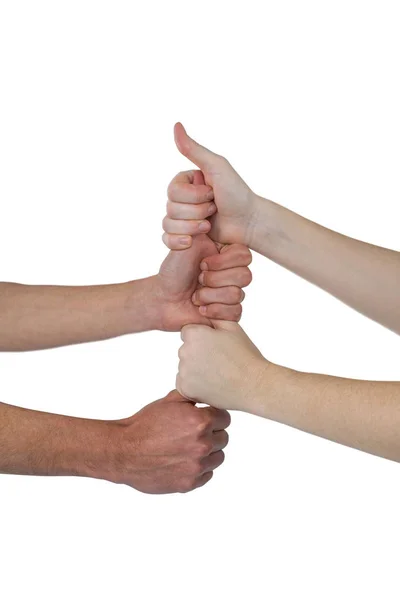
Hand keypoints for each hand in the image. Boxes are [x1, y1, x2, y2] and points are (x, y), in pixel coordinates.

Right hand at [109, 390, 230, 493]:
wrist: (123, 451)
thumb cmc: (144, 425)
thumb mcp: (169, 401)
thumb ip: (193, 397)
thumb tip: (208, 393)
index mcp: (200, 422)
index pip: (225, 418)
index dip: (215, 416)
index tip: (206, 418)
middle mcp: (203, 445)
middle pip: (223, 437)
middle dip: (212, 434)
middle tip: (193, 433)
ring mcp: (197, 466)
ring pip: (218, 457)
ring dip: (209, 452)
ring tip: (189, 448)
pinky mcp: (189, 483)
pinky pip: (208, 475)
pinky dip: (200, 469)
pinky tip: (184, 461)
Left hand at [155, 233, 251, 330]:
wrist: (163, 299)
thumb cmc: (173, 271)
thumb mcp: (185, 243)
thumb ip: (201, 228)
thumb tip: (213, 215)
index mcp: (226, 254)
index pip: (245, 256)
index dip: (223, 262)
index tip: (202, 263)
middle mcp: (233, 272)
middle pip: (245, 276)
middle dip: (214, 280)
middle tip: (198, 279)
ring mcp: (232, 293)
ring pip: (237, 295)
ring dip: (209, 296)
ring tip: (195, 296)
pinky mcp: (229, 312)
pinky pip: (235, 312)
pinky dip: (214, 311)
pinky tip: (201, 309)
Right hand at [162, 123, 258, 248]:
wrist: (248, 223)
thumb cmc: (237, 194)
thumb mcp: (217, 167)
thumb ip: (194, 149)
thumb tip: (176, 125)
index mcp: (187, 182)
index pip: (172, 190)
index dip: (193, 196)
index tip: (212, 194)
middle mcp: (183, 199)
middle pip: (170, 208)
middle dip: (195, 211)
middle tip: (214, 209)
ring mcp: (184, 218)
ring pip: (168, 224)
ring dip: (192, 226)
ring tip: (210, 225)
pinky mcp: (186, 235)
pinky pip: (167, 239)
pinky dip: (178, 241)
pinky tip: (192, 241)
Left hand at [177, 321, 268, 411]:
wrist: (254, 385)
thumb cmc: (245, 355)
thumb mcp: (232, 327)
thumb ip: (214, 315)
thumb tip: (201, 309)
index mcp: (194, 334)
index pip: (188, 332)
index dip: (203, 339)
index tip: (217, 347)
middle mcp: (184, 351)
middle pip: (186, 349)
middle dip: (198, 354)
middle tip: (220, 361)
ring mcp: (183, 371)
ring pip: (186, 367)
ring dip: (197, 369)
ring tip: (219, 373)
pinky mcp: (184, 389)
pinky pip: (185, 383)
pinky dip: (195, 384)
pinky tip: (213, 383)